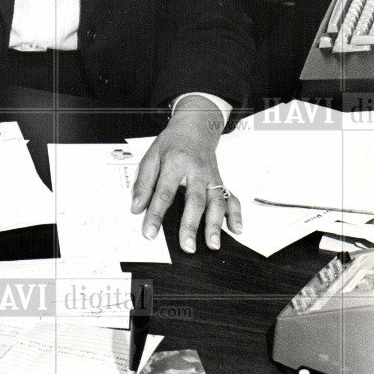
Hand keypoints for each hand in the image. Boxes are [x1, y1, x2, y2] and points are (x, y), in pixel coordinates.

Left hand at [130, 97, 241, 252]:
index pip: (164, 191)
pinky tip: (236, 229)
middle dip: (191, 224)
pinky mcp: (220, 181)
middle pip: (195, 199)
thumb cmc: (171, 144)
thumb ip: (143, 183)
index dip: (156, 214)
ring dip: (215, 224)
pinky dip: (236, 214)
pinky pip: (231, 198)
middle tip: (186, 245)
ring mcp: (211, 177)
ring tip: (212, 244)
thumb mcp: (151, 156)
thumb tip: (136, 207)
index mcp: (175, 162)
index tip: (149, 233)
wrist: (194, 128)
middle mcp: (196, 170)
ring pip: (216, 201)